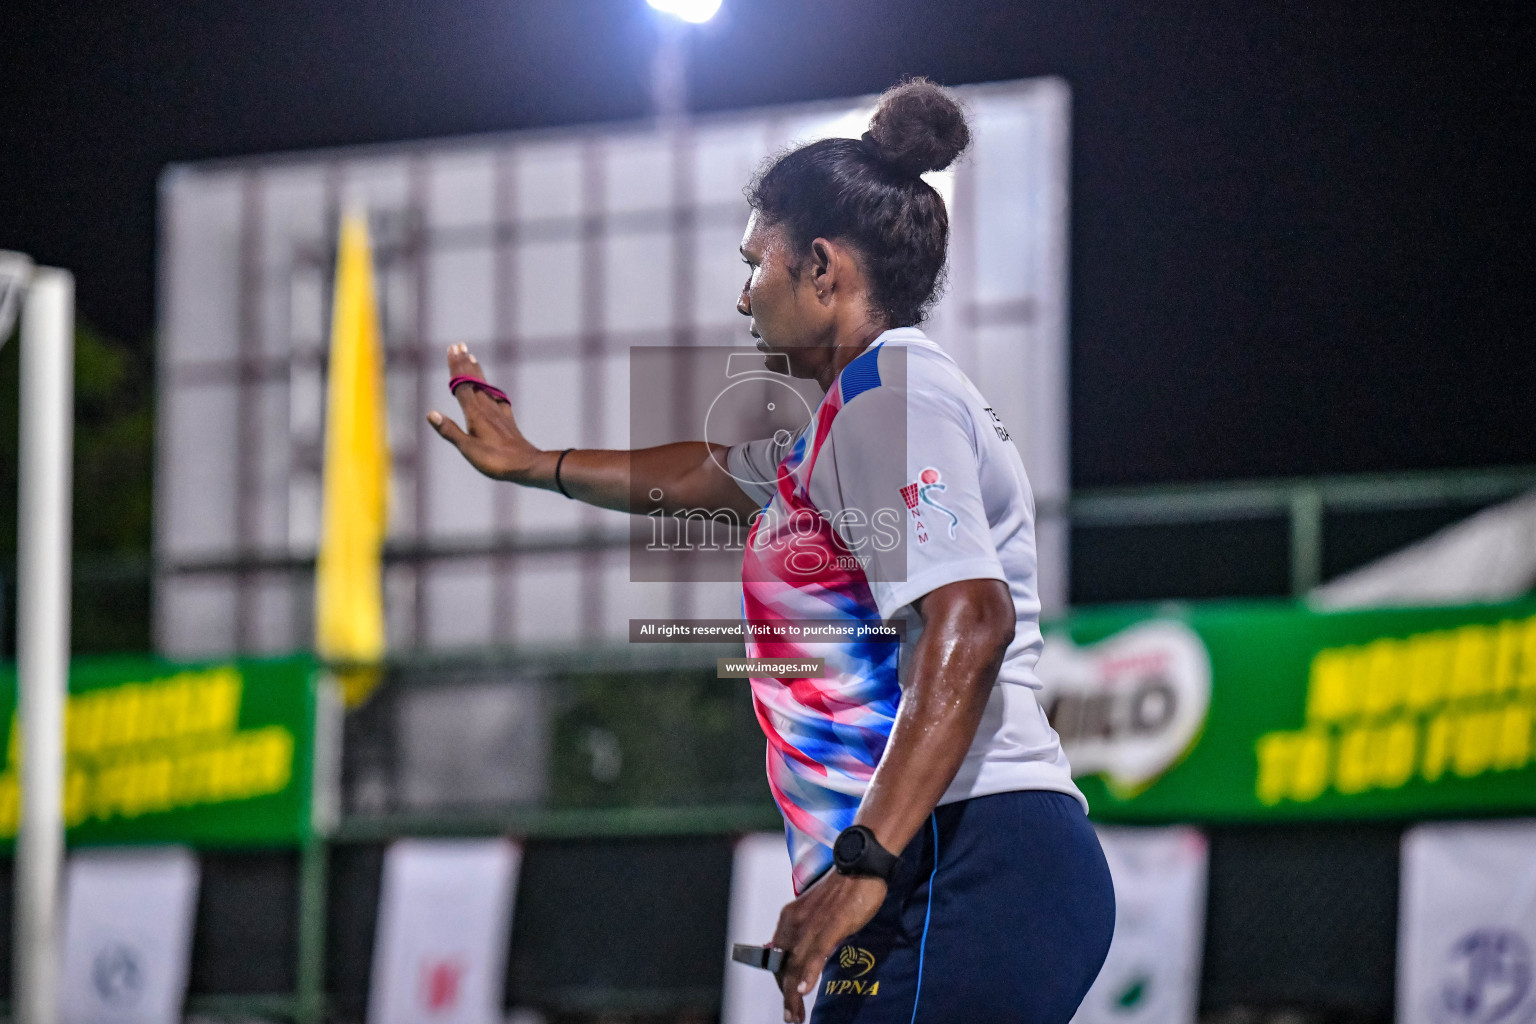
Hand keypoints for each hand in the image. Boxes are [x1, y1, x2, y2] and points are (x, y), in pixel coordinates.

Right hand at [426, 344, 540, 481]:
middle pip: (473, 380)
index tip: (452, 349)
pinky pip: (497, 398)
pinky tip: (493, 390)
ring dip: (477, 372)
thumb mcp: (468, 449)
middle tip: (459, 345)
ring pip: (485, 387)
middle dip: (465, 363)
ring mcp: (499, 412)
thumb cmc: (495, 460)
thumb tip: (431, 413)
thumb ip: (450, 431)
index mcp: (475, 413)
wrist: (526, 465)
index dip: (456, 367)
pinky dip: (491, 389)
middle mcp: (487, 408)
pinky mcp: (507, 420)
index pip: (462, 385)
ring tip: (473, 358)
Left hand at [771, 870, 886, 1022]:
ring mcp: (812, 924)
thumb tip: (797, 953)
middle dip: (786, 995)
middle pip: (784, 966)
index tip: (788, 999)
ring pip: (796, 965)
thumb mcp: (818, 912)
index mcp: (790, 917)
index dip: (781, 981)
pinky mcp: (832, 925)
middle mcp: (795, 921)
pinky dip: (808, 973)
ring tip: (795, 1016)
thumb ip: (806, 931)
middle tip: (792, 1017)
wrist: (862, 864)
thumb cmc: (844, 888)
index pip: (778, 958)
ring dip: (793, 995)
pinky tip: (804, 990)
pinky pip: (815, 953)